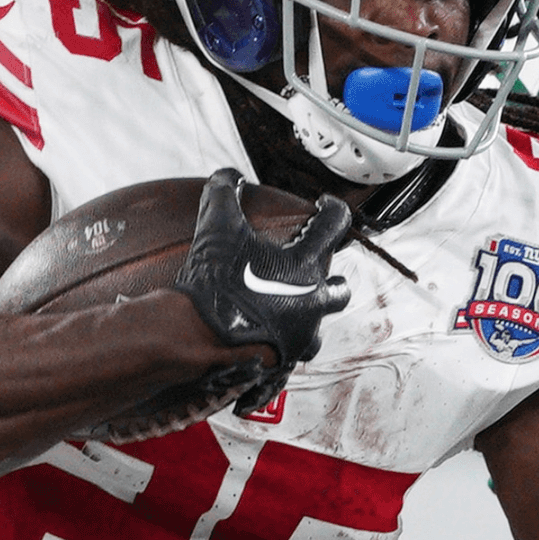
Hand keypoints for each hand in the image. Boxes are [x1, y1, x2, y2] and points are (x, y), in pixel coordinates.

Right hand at [171, 168, 351, 381]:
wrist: (199, 338)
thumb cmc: (214, 284)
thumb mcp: (217, 228)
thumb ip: (224, 194)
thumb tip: (228, 175)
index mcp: (304, 268)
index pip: (334, 226)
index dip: (332, 210)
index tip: (325, 206)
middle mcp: (312, 303)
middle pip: (339, 289)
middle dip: (330, 280)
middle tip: (313, 272)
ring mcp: (300, 337)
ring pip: (318, 330)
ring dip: (308, 319)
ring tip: (288, 312)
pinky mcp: (283, 363)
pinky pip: (290, 359)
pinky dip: (280, 350)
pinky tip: (265, 344)